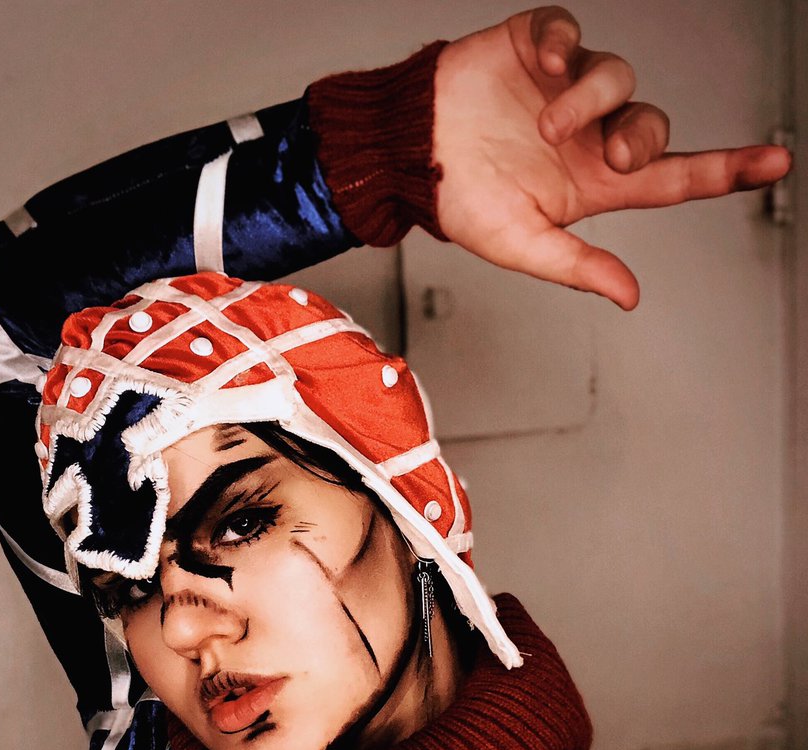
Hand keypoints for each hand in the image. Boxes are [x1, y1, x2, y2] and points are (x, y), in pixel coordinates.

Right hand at [433, 6, 790, 308]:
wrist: (405, 154)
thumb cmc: (457, 202)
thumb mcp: (520, 244)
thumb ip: (576, 265)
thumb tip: (630, 294)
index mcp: (592, 184)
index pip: (673, 176)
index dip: (726, 170)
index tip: (776, 162)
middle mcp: (589, 133)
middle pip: (651, 123)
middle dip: (642, 137)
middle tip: (610, 155)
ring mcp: (565, 87)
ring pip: (616, 75)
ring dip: (590, 98)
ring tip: (546, 122)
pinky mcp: (535, 46)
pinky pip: (568, 29)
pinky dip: (561, 41)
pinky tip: (539, 62)